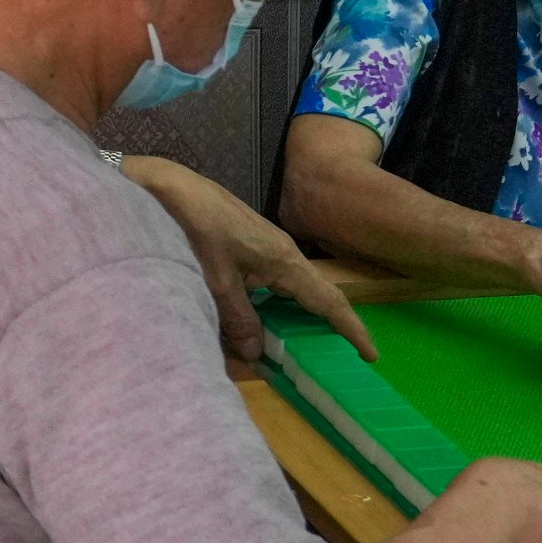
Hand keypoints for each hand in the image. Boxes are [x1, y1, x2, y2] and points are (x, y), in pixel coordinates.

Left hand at [117, 153, 379, 367]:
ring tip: (305, 342)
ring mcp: (266, 245)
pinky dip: (277, 301)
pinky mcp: (248, 242)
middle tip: (341, 354)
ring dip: (301, 313)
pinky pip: (274, 279)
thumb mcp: (216, 280)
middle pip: (316, 294)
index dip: (350, 329)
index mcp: (284, 261)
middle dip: (331, 323)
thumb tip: (258, 355)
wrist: (169, 187)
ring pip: (293, 286)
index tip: (371, 354)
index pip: (328, 301)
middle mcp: (283, 252)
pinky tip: (265, 315)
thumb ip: (238, 319)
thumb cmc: (195, 229)